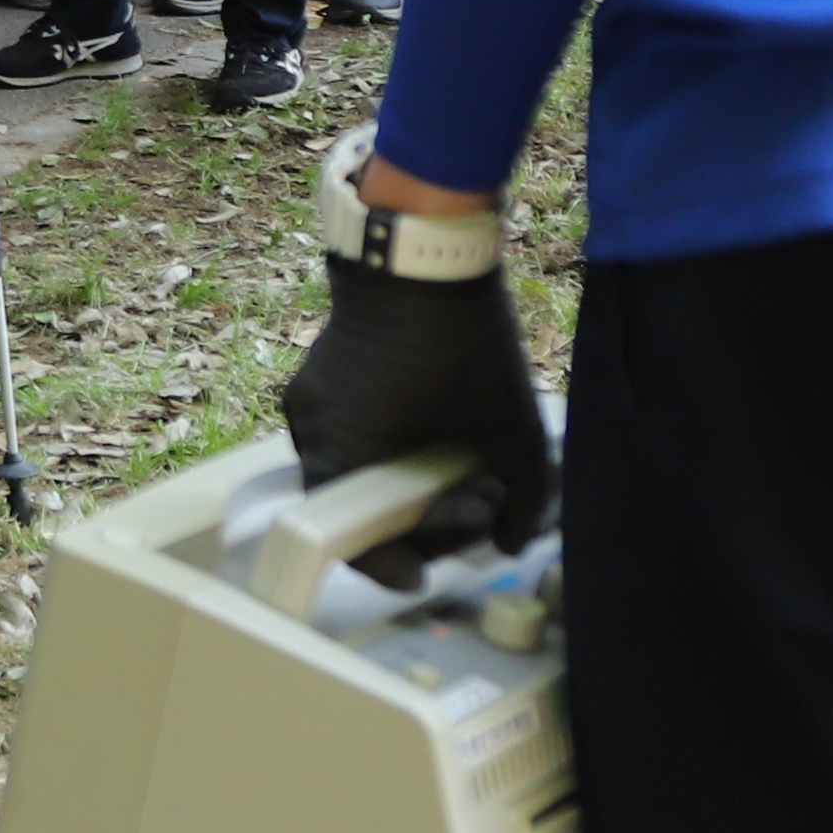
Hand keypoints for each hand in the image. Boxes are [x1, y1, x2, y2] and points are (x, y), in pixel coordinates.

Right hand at [277, 230, 555, 572]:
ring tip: (467, 469)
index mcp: (340, 455)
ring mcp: (308, 399)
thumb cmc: (462, 347)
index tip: (426, 579)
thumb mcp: (512, 431)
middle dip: (420, 520)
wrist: (423, 253)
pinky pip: (350, 433)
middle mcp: (308, 432)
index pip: (353, 542)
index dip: (394, 567)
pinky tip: (437, 436)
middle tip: (480, 503)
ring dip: (405, 483)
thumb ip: (524, 501)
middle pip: (356, 507)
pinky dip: (389, 448)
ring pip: (354, 469)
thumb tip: (511, 542)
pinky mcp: (319, 374)